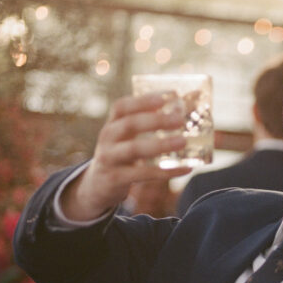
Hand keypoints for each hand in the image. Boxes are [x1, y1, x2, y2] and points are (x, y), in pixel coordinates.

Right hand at [61, 92, 190, 220]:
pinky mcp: (116, 179)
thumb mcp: (125, 138)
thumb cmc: (120, 156)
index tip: (166, 96)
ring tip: (183, 142)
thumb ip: (145, 125)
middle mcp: (107, 139)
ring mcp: (109, 159)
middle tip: (180, 120)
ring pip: (134, 149)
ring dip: (161, 144)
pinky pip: (143, 175)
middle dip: (155, 120)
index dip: (143, 100)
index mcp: (111, 124)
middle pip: (130, 124)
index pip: (122, 107)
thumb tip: (181, 113)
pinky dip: (166, 172)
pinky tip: (186, 169)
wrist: (97, 186)